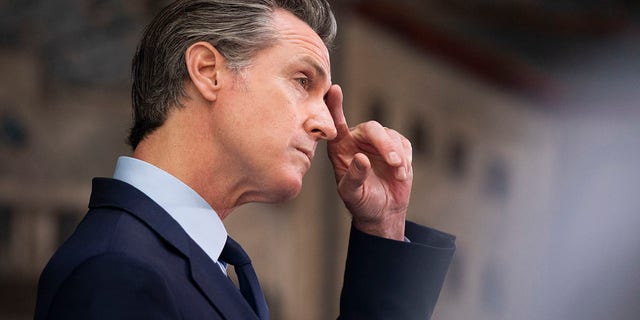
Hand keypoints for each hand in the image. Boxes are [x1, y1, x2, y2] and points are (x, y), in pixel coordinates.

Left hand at [325, 85, 412, 240]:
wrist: (383, 211)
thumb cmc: (361, 202)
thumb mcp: (352, 194)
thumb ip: (353, 177)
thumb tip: (361, 158)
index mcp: (340, 148)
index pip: (336, 124)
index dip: (335, 106)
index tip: (335, 89)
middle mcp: (358, 141)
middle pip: (372, 128)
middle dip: (384, 144)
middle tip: (393, 162)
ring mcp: (378, 142)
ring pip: (390, 136)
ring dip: (397, 155)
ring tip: (398, 174)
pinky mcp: (397, 147)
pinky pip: (404, 145)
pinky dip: (405, 159)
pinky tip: (401, 174)